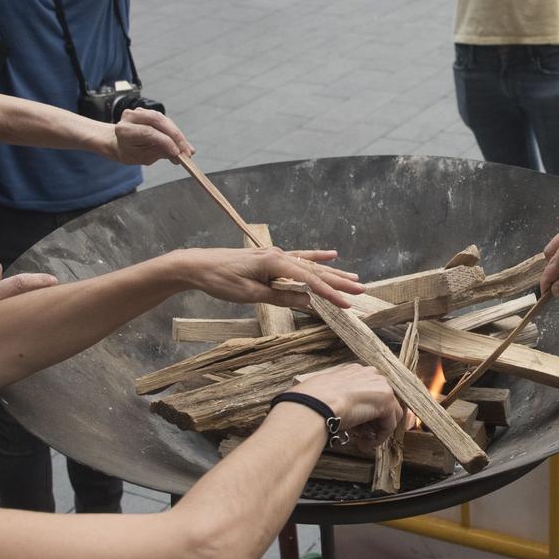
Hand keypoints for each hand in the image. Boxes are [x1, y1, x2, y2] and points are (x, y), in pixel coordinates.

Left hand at [109, 107, 193, 164]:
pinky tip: (182, 142)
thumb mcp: (143, 157)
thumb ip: (160, 153)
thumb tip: (179, 155)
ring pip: (164, 120)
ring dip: (178, 134)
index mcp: (124, 130)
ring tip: (187, 149)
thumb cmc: (130, 151)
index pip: (148, 132)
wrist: (121, 143)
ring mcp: (140, 112)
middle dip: (175, 136)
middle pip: (157, 121)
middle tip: (186, 150)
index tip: (177, 153)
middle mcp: (130, 117)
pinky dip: (175, 131)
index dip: (165, 142)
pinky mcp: (148, 111)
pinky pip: (165, 120)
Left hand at [180, 247, 363, 308]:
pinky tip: (330, 255)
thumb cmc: (220, 281)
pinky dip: (315, 258)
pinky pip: (298, 258)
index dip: (330, 293)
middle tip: (361, 289)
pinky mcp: (270, 258)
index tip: (347, 303)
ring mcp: (275, 255)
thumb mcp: (250, 295)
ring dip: (332, 272)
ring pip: (309, 265)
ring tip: (353, 277)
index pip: (309, 281)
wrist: (197, 266)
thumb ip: (281, 297)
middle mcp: (279, 255)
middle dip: (339, 281)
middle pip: (315, 270)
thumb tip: (308, 302)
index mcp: (275, 263)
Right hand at [290, 363, 401, 435]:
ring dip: (377, 430)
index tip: (358, 423)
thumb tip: (343, 412)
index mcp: (356, 370)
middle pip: (382, 400)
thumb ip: (340, 397)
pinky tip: (363, 444)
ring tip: (362, 442)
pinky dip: (379, 438)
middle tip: (361, 434)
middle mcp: (371, 374)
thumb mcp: (326, 392)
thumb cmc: (312, 400)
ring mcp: (381, 385)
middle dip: (374, 419)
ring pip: (389, 413)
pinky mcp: (387, 400)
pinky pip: (389, 424)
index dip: (366, 409)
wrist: (316, 404)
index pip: (369, 390)